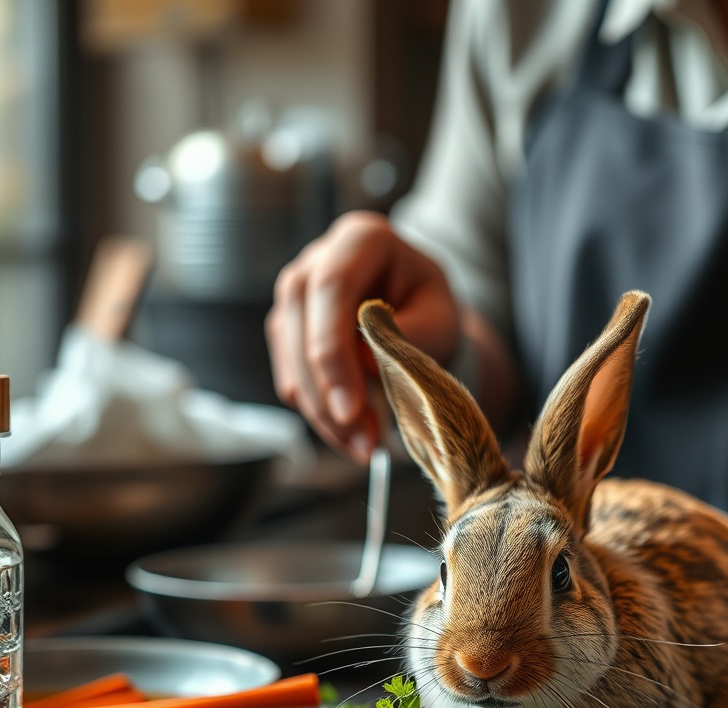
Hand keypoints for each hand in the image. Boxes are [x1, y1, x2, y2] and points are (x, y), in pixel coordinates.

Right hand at [265, 211, 459, 462]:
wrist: (419, 318)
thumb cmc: (432, 312)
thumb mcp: (440, 321)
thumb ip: (407, 337)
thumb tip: (364, 364)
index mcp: (362, 239)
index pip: (332, 286)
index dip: (333, 350)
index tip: (351, 408)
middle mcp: (317, 259)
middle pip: (300, 322)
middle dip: (326, 392)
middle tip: (361, 442)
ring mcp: (295, 296)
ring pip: (289, 356)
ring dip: (323, 412)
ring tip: (364, 448)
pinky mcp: (288, 332)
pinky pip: (291, 377)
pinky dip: (318, 415)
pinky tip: (351, 438)